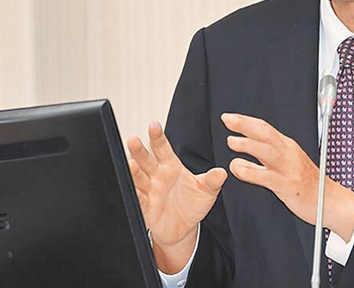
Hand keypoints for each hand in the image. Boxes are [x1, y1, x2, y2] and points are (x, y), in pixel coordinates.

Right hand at [127, 121, 227, 272]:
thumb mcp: (207, 191)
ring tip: (131, 164)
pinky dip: (134, 194)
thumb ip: (213, 180)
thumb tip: (222, 172)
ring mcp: (150, 191)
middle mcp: (158, 176)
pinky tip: (131, 189)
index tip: (153, 125)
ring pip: (139, 178)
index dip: (158, 137)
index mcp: (172, 167)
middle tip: (133, 139)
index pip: (163, 148)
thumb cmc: (193, 204)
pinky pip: (138, 199)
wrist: (184, 229)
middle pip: (146, 160)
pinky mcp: (146, 207)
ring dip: (134, 171)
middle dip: (139, 150)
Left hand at [221, 113, 353, 241]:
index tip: (230, 117)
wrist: (331, 201)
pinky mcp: (288, 185)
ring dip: (248, 144)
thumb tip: (246, 152)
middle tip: (227, 119)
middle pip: (265, 133)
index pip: (266, 128)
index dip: (247, 121)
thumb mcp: (290, 163)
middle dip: (245, 124)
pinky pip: (267, 177)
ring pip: (267, 151)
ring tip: (231, 141)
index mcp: (288, 147)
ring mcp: (289, 169)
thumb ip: (270, 156)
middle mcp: (289, 153)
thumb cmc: (308, 184)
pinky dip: (251, 171)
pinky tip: (239, 169)